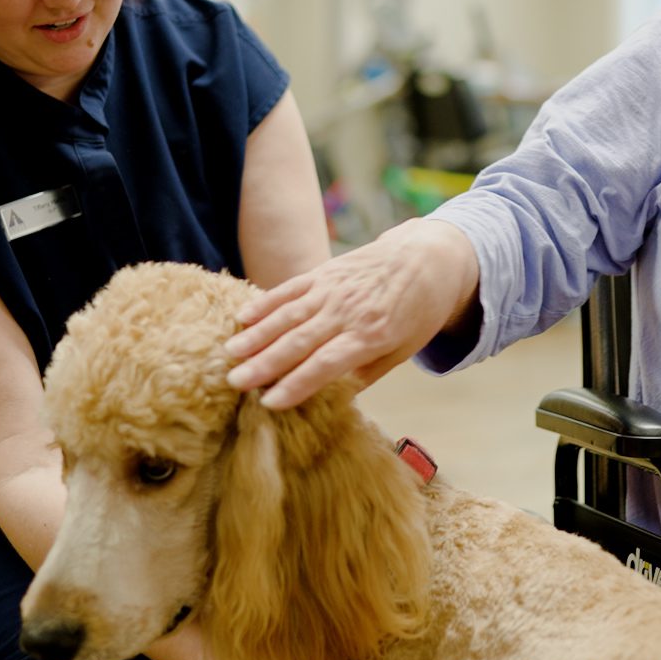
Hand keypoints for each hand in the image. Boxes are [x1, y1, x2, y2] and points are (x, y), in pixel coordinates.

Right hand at [225, 219, 479, 409]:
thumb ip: (369, 373)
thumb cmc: (418, 311)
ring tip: (231, 353)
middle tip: (234, 382)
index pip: (327, 363)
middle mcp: (348, 311)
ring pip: (288, 314)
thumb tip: (336, 399)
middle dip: (265, 364)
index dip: (297, 384)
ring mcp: (333, 288)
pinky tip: (242, 317)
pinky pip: (290, 288)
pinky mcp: (324, 272)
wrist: (429, 257)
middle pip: (299, 341)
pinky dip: (265, 302)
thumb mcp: (404, 349)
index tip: (270, 402)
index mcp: (372, 335)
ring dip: (257, 334)